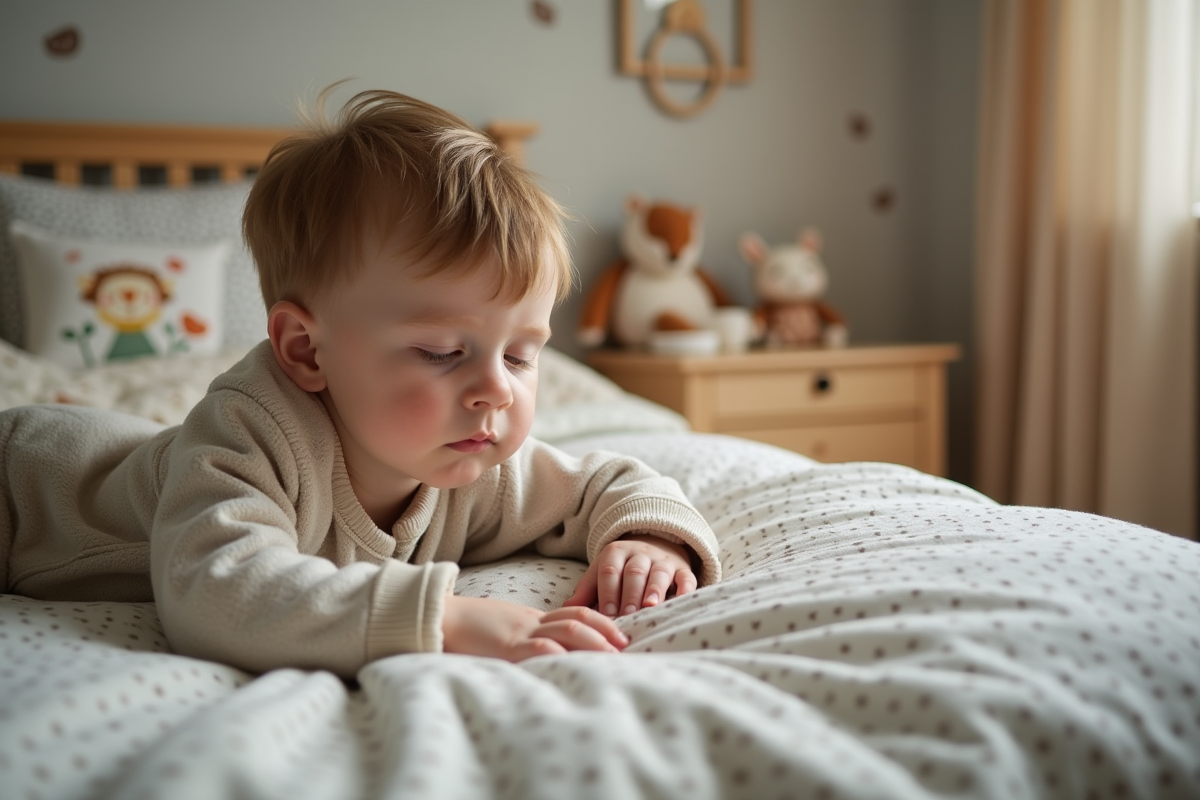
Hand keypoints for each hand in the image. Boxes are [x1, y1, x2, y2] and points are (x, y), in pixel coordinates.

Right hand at [441, 594, 628, 661]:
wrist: (439, 617)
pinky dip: (558, 652)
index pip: (574, 613)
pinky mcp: (506, 646)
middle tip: (624, 646)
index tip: (618, 636)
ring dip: (593, 642)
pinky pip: (537, 645)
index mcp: (532, 618)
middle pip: (577, 619)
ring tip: (610, 655)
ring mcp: (520, 631)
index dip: (600, 622)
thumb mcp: (503, 629)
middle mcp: (531, 621)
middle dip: (605, 632)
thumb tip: (547, 653)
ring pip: (566, 629)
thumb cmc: (468, 627)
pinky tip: (573, 660)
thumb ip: (525, 637)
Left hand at [563, 534, 697, 616]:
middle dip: (630, 594)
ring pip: (659, 573)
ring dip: (654, 590)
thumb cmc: (621, 570)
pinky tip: (683, 600)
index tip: (606, 614)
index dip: (608, 592)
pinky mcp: (683, 569)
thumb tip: (567, 609)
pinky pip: (686, 577)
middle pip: (634, 572)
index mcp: (616, 553)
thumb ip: (586, 591)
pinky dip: (686, 588)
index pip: (610, 571)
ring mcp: (663, 561)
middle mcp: (640, 554)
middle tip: (626, 615)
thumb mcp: (600, 573)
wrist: (654, 545)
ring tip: (650, 607)